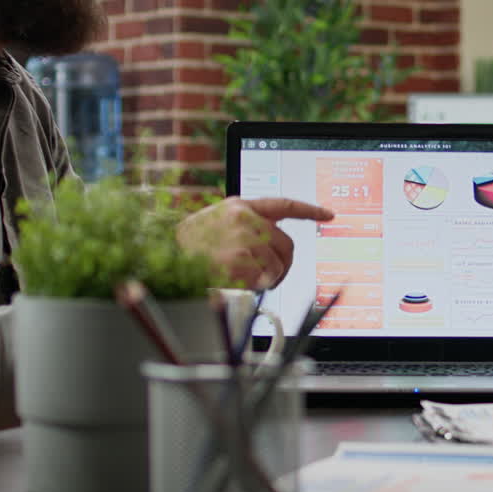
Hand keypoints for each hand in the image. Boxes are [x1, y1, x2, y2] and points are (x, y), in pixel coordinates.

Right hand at [176, 197, 333, 288]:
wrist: (163, 253)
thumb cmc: (191, 244)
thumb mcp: (218, 222)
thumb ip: (247, 224)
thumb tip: (276, 243)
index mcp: (241, 205)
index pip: (284, 204)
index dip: (309, 210)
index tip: (329, 214)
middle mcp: (244, 218)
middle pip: (287, 244)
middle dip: (284, 264)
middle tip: (272, 276)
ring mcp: (241, 238)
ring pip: (278, 266)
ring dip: (268, 279)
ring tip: (246, 279)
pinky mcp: (237, 259)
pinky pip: (263, 279)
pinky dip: (255, 287)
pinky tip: (238, 282)